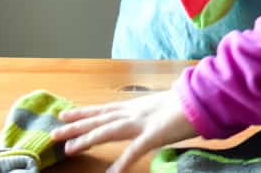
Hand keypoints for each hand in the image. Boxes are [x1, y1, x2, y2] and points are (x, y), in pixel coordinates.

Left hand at [53, 90, 195, 172]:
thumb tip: (149, 115)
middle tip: (54, 131)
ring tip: (68, 148)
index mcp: (139, 105)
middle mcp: (135, 112)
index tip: (66, 113)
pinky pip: (134, 151)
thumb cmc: (191, 100)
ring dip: (87, 139)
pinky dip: (121, 163)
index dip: (85, 112)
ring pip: (108, 131)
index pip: (106, 109)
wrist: (206, 96)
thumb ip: (154, 111)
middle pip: (100, 119)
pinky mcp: (154, 134)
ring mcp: (143, 123)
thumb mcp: (166, 104)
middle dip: (77, 125)